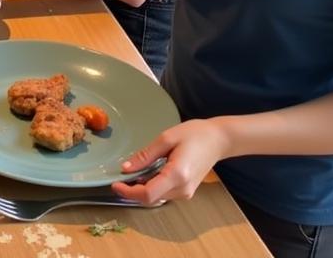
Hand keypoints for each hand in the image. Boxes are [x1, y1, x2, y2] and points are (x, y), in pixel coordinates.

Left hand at [112, 118, 231, 203]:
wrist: (218, 140)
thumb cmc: (194, 134)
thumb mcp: (166, 139)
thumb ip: (145, 155)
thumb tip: (125, 168)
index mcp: (177, 175)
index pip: (148, 194)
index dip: (129, 192)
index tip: (115, 184)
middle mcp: (182, 189)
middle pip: (151, 198)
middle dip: (132, 190)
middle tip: (119, 177)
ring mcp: (186, 193)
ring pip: (156, 198)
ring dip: (141, 188)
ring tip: (131, 173)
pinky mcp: (186, 191)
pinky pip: (164, 193)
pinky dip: (151, 186)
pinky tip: (146, 173)